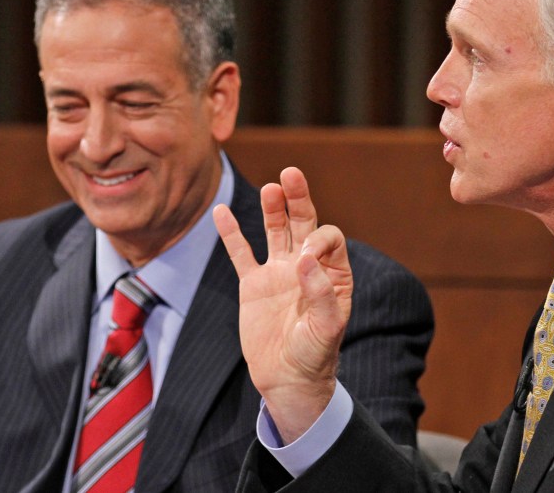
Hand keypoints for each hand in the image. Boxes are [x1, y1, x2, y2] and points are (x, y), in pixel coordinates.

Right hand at [213, 167, 352, 442]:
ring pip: (275, 231)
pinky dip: (232, 234)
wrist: (288, 379)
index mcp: (332, 272)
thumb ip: (320, 293)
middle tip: (291, 174)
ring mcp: (278, 272)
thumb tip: (304, 257)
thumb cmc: (315, 354)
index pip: (328, 238)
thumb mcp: (327, 328)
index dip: (318, 239)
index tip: (305, 258)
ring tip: (270, 188)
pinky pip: (241, 253)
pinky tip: (221, 211)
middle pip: (303, 222)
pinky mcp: (253, 284)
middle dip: (298, 198)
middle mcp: (306, 266)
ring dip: (273, 208)